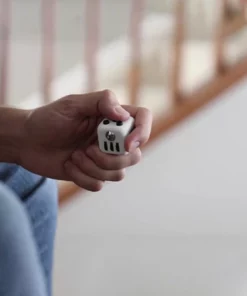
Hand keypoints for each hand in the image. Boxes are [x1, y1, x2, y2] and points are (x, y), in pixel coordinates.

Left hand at [19, 90, 152, 190]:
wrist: (27, 142)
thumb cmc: (48, 119)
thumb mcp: (73, 104)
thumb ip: (101, 102)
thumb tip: (125, 115)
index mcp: (111, 118)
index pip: (142, 118)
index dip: (142, 132)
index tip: (126, 144)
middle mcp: (112, 138)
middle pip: (134, 155)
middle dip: (111, 158)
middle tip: (87, 149)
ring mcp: (103, 158)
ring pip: (119, 173)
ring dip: (93, 168)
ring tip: (74, 156)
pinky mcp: (92, 174)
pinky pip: (99, 184)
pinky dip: (82, 177)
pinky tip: (68, 165)